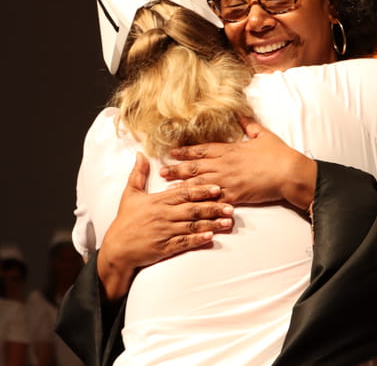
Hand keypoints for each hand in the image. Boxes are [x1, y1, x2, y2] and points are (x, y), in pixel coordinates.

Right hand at [98, 152, 233, 299]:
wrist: (116, 250)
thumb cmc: (125, 221)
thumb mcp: (130, 195)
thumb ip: (138, 174)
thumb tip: (141, 154)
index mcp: (158, 201)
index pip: (183, 193)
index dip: (202, 190)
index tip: (218, 188)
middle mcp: (163, 215)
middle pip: (192, 209)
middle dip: (213, 207)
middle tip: (231, 206)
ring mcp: (165, 232)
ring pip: (192, 226)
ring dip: (211, 224)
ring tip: (227, 222)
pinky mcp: (164, 248)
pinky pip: (184, 242)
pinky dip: (198, 240)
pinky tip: (211, 237)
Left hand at [164, 118, 316, 209]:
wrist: (288, 172)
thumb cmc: (278, 153)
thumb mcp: (263, 135)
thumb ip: (249, 125)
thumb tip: (240, 115)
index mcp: (231, 149)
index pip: (203, 150)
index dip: (186, 151)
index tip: (172, 152)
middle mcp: (225, 164)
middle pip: (196, 166)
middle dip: (178, 169)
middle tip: (162, 172)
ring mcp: (228, 180)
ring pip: (199, 183)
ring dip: (182, 186)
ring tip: (167, 189)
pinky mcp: (235, 195)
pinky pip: (213, 199)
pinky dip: (200, 202)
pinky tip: (189, 205)